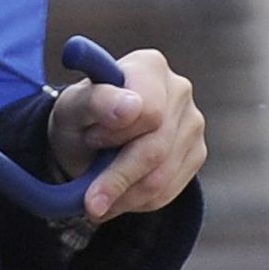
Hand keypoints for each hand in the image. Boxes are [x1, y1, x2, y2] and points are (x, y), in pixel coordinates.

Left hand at [46, 49, 204, 220]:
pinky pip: (170, 190)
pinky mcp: (197, 153)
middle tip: (90, 203)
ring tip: (97, 201)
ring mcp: (193, 122)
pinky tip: (119, 195)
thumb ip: (95, 101)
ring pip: (163, 176)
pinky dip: (138, 201)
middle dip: (118, 179)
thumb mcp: (72, 109)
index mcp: (149, 66)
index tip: (90, 140)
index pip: (149, 111)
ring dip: (124, 196)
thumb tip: (131, 107)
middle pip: (156, 148)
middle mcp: (178, 89)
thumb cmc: (80, 120)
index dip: (116, 134)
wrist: (89, 145)